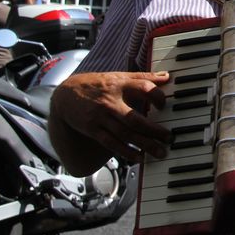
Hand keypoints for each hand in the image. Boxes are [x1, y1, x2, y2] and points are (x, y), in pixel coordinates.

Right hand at [50, 71, 170, 163]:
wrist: (65, 95)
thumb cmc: (97, 84)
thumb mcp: (118, 76)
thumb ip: (143, 77)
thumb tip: (167, 77)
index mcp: (119, 85)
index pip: (142, 87)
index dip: (156, 96)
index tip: (165, 105)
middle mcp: (110, 102)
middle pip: (134, 118)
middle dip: (153, 130)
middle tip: (169, 137)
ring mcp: (101, 118)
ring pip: (124, 134)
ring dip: (144, 144)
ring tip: (160, 152)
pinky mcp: (93, 130)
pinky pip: (111, 143)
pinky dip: (126, 152)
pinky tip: (139, 158)